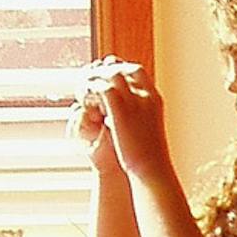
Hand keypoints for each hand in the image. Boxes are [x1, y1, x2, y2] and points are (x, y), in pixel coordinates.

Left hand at [78, 59, 171, 178]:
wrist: (152, 168)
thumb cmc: (149, 156)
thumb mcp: (145, 130)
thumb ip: (134, 118)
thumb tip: (119, 118)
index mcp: (155, 99)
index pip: (137, 70)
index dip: (118, 69)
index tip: (103, 77)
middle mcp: (146, 96)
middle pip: (123, 68)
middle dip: (102, 71)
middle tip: (87, 80)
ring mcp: (135, 101)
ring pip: (110, 74)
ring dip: (94, 78)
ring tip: (82, 88)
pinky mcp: (120, 110)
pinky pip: (102, 88)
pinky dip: (90, 89)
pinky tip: (82, 98)